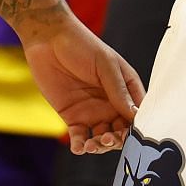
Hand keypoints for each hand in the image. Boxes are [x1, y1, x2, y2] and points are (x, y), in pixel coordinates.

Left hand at [22, 17, 145, 155]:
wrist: (48, 39)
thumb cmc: (81, 44)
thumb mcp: (105, 64)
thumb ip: (119, 90)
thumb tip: (135, 115)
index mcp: (125, 88)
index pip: (137, 114)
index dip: (138, 128)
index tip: (134, 137)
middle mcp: (111, 103)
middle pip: (121, 131)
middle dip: (118, 141)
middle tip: (109, 140)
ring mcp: (92, 111)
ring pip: (102, 138)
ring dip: (100, 146)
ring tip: (92, 144)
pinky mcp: (72, 116)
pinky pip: (79, 137)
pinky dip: (80, 146)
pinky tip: (79, 147)